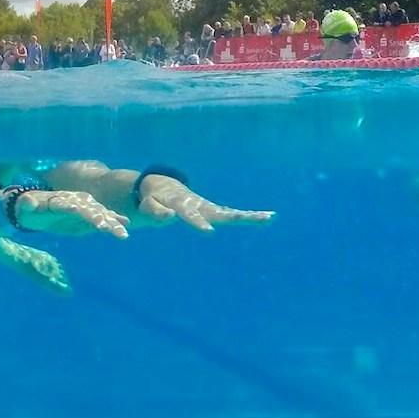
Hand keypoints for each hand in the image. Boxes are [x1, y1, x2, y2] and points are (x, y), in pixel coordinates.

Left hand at [10, 189, 127, 238]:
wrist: (34, 206)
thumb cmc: (28, 208)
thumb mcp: (24, 206)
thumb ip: (26, 204)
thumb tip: (28, 202)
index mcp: (59, 200)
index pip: (72, 206)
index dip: (83, 212)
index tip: (94, 221)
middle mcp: (74, 201)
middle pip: (91, 209)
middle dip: (103, 219)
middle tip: (114, 231)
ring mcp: (82, 205)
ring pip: (100, 212)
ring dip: (111, 222)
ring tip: (123, 233)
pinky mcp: (86, 213)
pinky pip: (101, 215)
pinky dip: (112, 218)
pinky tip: (125, 223)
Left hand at [135, 175, 272, 232]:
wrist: (162, 186)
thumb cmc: (152, 199)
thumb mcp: (148, 206)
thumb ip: (156, 212)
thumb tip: (170, 217)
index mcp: (182, 204)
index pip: (191, 216)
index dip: (199, 223)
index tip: (209, 231)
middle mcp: (200, 205)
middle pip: (220, 213)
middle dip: (237, 217)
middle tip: (253, 220)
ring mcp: (209, 207)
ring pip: (231, 213)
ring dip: (250, 215)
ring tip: (269, 217)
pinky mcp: (214, 210)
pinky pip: (233, 214)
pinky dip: (249, 215)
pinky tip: (268, 217)